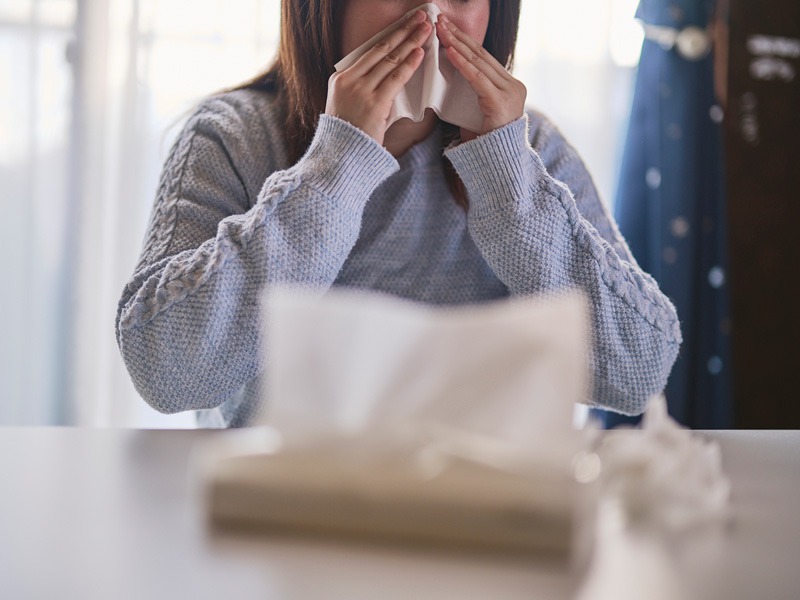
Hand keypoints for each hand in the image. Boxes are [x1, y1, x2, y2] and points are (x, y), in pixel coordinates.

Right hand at [325, 10, 430, 145]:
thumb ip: (364, 90)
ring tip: (426, 28)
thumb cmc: (349, 136)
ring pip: (390, 60)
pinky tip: (420, 52)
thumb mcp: (348, 107)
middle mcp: (349, 79)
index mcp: (341, 78)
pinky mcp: (374, 102)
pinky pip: (395, 78)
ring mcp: (361, 90)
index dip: (391, 36)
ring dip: (411, 42)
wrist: (341, 156)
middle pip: (381, 49)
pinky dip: (409, 64)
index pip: (370, 51)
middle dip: (403, 30)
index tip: (404, 24)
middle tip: (420, 16)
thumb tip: (386, 78)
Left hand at [435, 15, 526, 141]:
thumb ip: (471, 93)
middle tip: (440, 21)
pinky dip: (462, 64)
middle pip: (481, 56)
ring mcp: (509, 92)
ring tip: (440, 31)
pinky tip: (449, 52)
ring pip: (478, 63)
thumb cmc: (483, 143)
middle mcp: (513, 86)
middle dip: (459, 37)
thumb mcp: (476, 112)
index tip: (446, 29)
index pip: (483, 59)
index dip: (464, 42)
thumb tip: (451, 75)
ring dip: (457, 44)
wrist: (497, 165)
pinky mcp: (500, 101)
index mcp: (509, 87)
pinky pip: (477, 78)